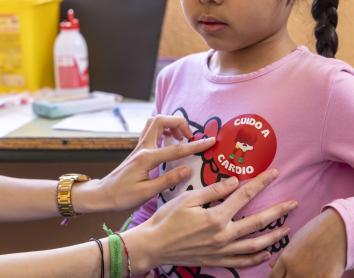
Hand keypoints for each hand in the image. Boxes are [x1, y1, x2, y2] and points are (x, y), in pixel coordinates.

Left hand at [73, 115, 215, 212]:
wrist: (101, 195)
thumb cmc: (122, 196)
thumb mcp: (146, 193)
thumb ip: (168, 179)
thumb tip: (187, 169)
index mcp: (147, 158)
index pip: (176, 148)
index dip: (195, 145)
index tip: (210, 141)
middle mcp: (143, 147)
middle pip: (160, 120)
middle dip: (179, 123)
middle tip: (189, 137)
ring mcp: (139, 146)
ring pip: (154, 122)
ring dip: (170, 124)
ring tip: (181, 137)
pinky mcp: (138, 149)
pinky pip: (151, 131)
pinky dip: (163, 130)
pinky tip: (170, 142)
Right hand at [122, 169, 297, 274]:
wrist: (153, 245)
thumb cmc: (167, 219)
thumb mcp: (187, 199)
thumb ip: (213, 190)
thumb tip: (234, 181)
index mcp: (216, 217)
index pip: (244, 195)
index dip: (261, 183)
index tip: (274, 173)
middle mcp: (223, 235)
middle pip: (258, 222)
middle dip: (278, 211)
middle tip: (294, 203)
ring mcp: (222, 250)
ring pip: (255, 245)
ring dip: (274, 236)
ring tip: (287, 229)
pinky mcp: (216, 260)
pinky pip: (242, 262)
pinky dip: (257, 259)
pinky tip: (266, 254)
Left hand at [270, 208, 346, 277]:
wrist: (337, 230)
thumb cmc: (314, 232)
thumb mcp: (294, 242)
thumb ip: (282, 255)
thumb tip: (271, 266)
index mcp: (286, 259)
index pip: (274, 277)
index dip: (277, 277)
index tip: (281, 276)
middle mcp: (296, 271)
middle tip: (291, 274)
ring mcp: (311, 277)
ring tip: (304, 272)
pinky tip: (317, 274)